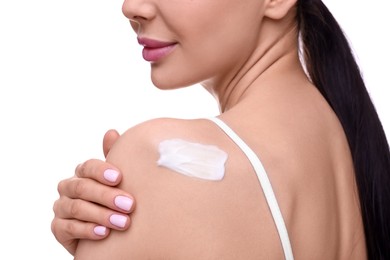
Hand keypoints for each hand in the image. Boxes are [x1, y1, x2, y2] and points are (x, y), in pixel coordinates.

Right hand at [51, 130, 134, 255]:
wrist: (105, 232)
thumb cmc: (112, 200)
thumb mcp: (116, 181)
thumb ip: (113, 157)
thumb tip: (111, 132)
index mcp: (82, 173)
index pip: (87, 167)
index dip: (102, 171)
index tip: (119, 178)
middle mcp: (68, 188)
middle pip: (82, 188)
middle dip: (106, 196)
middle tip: (129, 205)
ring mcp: (61, 208)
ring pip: (76, 208)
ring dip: (101, 215)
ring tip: (122, 222)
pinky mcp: (58, 228)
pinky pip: (69, 228)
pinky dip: (87, 230)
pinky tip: (104, 233)